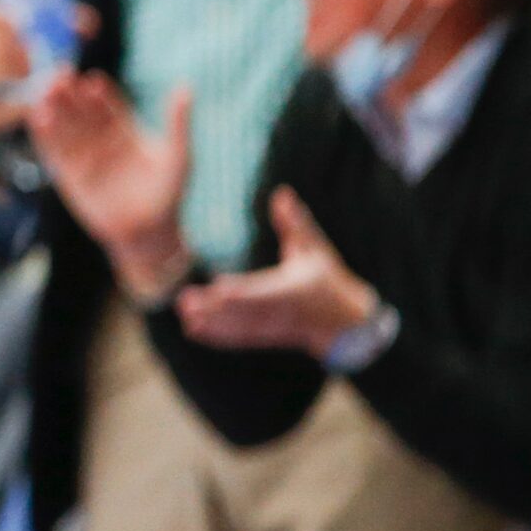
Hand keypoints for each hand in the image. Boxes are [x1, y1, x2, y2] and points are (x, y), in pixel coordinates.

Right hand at [27, 72, 191, 297]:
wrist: (148, 233)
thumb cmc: (167, 194)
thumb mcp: (177, 157)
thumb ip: (177, 123)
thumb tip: (184, 87)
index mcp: (124, 129)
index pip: (107, 105)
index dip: (98, 93)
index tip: (91, 81)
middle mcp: (100, 139)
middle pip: (81, 110)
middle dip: (70, 94)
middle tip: (61, 76)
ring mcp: (83, 155)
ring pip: (65, 127)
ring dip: (54, 109)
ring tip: (46, 93)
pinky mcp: (68, 174)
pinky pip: (54, 151)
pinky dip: (45, 135)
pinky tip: (37, 118)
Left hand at [175, 187, 379, 357]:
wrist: (345, 323)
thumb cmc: (328, 279)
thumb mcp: (316, 248)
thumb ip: (296, 223)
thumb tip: (282, 192)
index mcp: (292, 289)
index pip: (263, 291)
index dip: (242, 291)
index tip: (218, 287)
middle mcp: (280, 311)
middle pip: (244, 312)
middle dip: (216, 309)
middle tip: (185, 301)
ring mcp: (273, 327)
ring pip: (239, 328)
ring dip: (212, 324)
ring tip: (185, 317)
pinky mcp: (266, 336)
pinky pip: (241, 338)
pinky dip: (218, 337)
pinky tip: (193, 331)